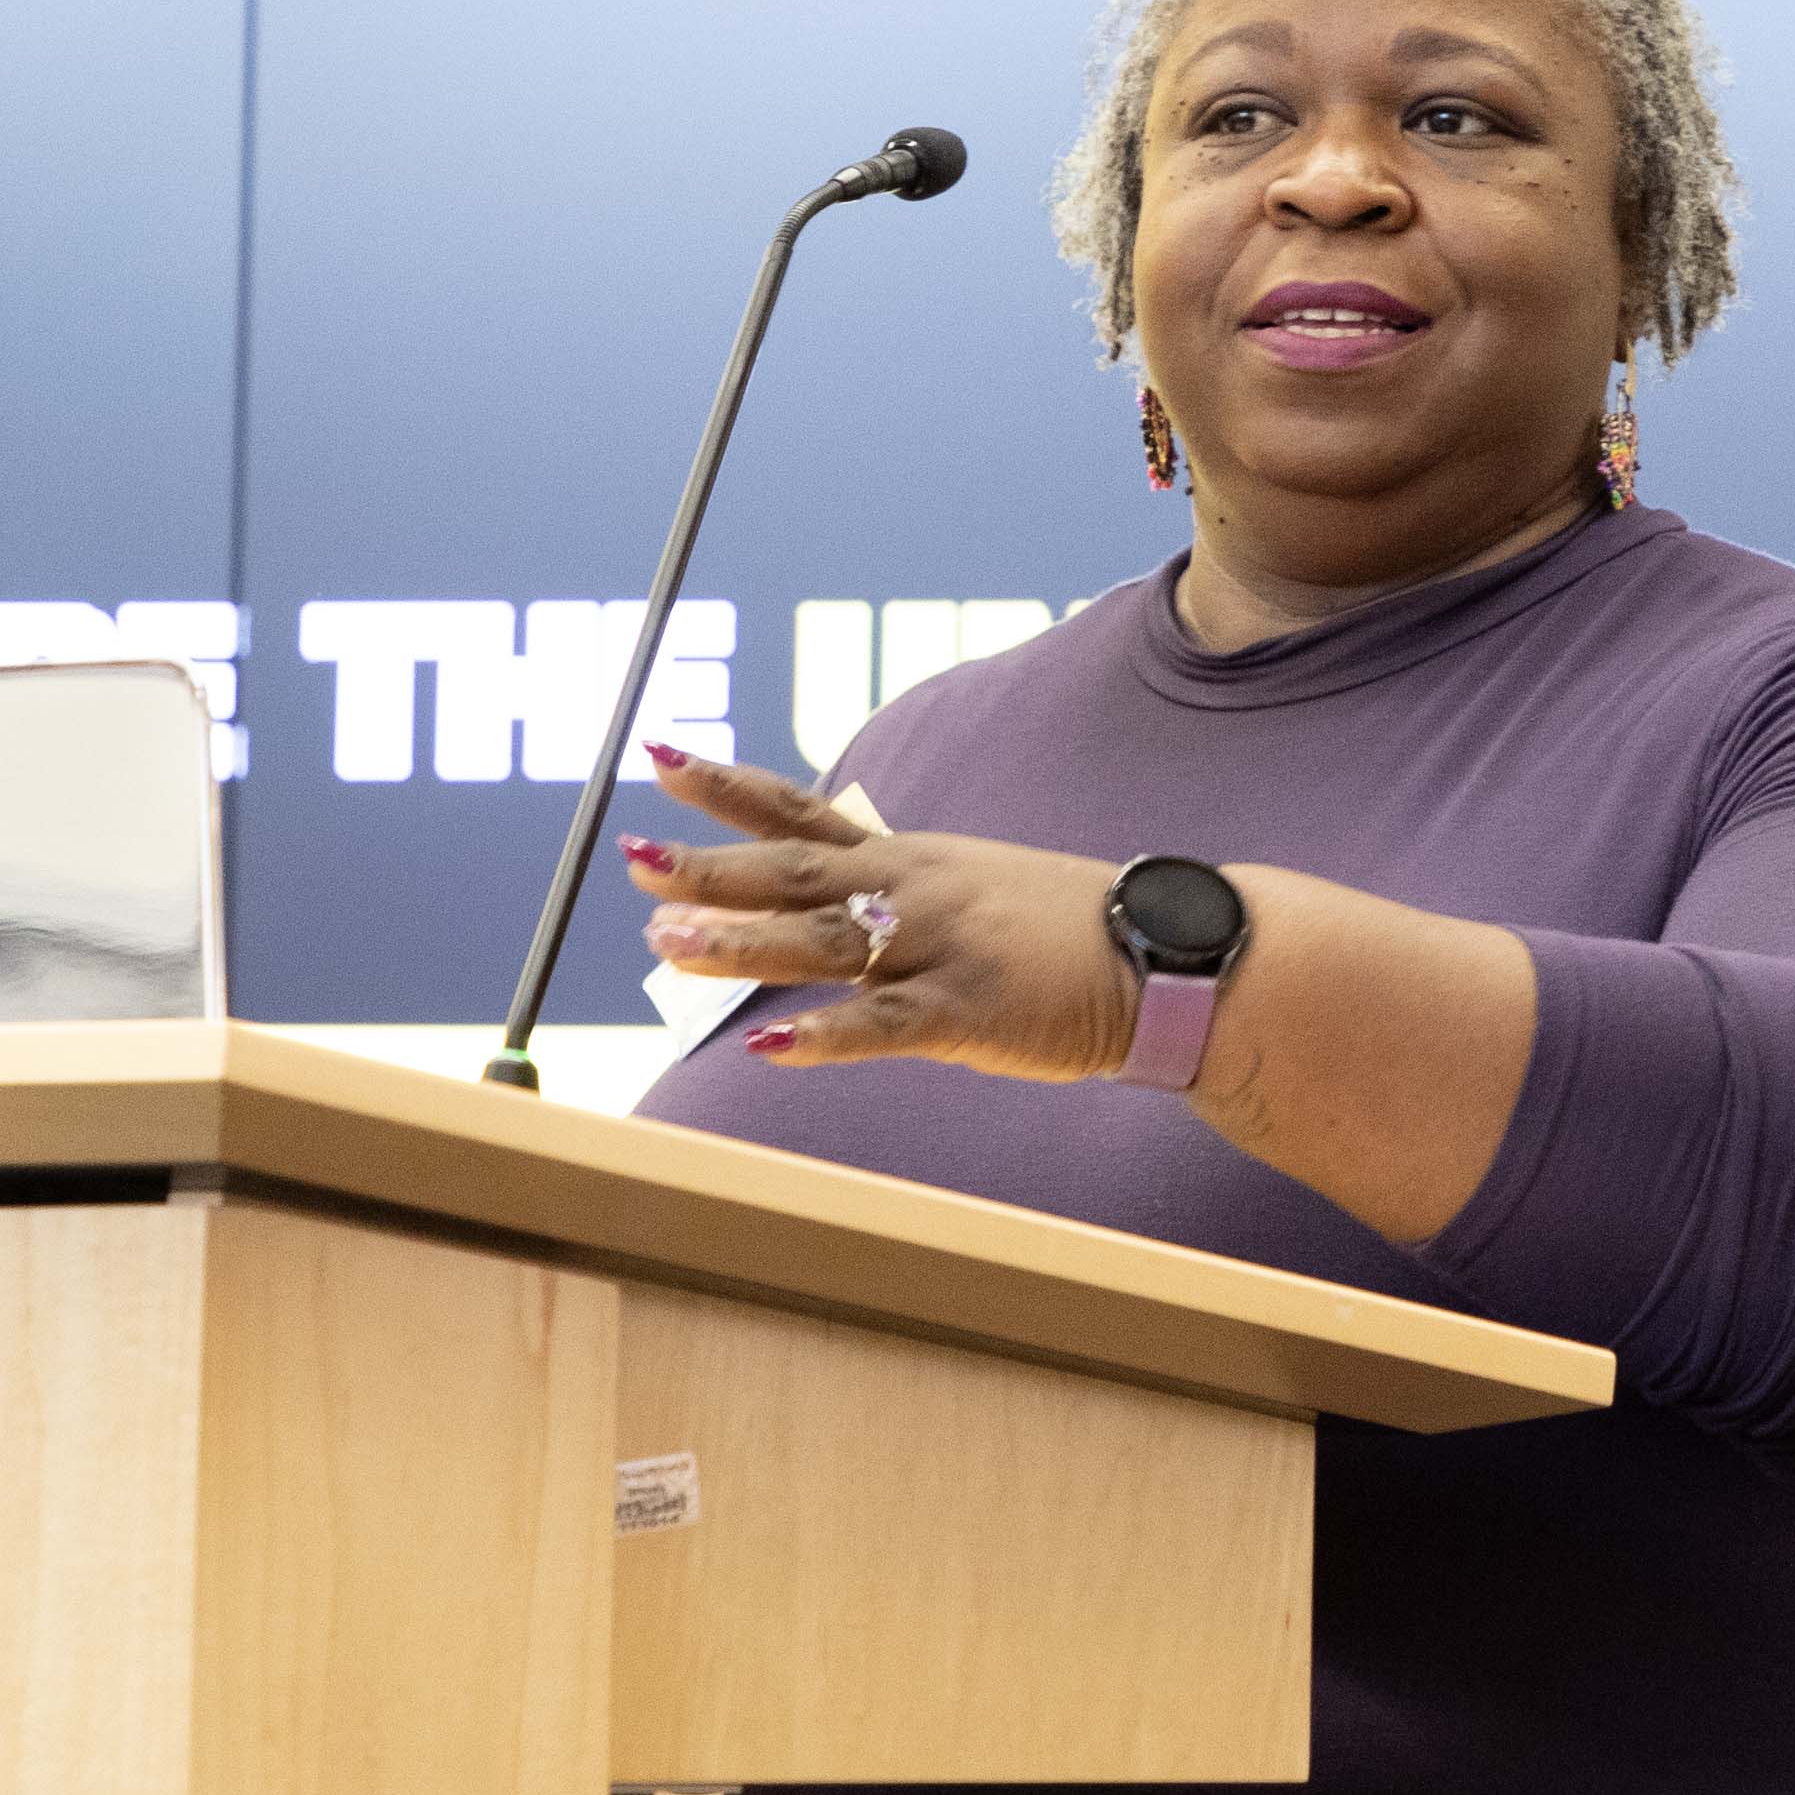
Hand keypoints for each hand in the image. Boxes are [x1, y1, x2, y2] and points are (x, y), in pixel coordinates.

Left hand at [626, 745, 1150, 1081]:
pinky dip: (821, 1034)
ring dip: (741, 940)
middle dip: (709, 867)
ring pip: (824, 941)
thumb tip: (813, 917)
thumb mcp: (969, 893)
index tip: (659, 753)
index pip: (801, 813)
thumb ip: (892, 901)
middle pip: (794, 873)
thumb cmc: (1062, 933)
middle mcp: (915, 891)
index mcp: (909, 859)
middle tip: (632, 857)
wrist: (1163, 954)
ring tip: (666, 938)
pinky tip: (765, 1041)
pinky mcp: (968, 1010)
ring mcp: (940, 947)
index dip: (726, 786)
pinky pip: (881, 1024)